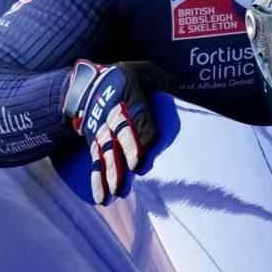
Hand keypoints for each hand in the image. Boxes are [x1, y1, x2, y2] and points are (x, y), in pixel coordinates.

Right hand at [63, 61, 173, 203]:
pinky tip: (104, 199)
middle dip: (129, 150)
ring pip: (107, 151)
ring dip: (112, 171)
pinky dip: (98, 180)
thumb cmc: (130, 79)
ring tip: (118, 191)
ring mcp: (102, 128)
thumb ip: (165, 86)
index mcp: (129, 90)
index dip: (144, 128)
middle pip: (121, 132)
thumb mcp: (148, 73)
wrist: (88, 84)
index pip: (138, 111)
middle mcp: (112, 111)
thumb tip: (183, 104)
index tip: (151, 146)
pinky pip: (96, 162)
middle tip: (137, 168)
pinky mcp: (95, 142)